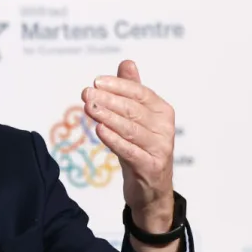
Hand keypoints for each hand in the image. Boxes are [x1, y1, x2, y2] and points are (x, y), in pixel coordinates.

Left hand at [81, 60, 175, 231]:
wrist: (151, 189)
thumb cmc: (141, 146)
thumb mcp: (137, 117)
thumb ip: (132, 90)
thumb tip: (127, 62)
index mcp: (163, 111)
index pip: (140, 92)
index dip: (118, 85)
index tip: (95, 81)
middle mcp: (165, 128)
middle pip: (133, 110)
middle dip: (108, 99)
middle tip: (86, 93)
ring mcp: (160, 149)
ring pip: (131, 129)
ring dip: (108, 117)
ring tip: (89, 107)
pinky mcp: (151, 167)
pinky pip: (130, 151)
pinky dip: (114, 140)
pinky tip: (99, 130)